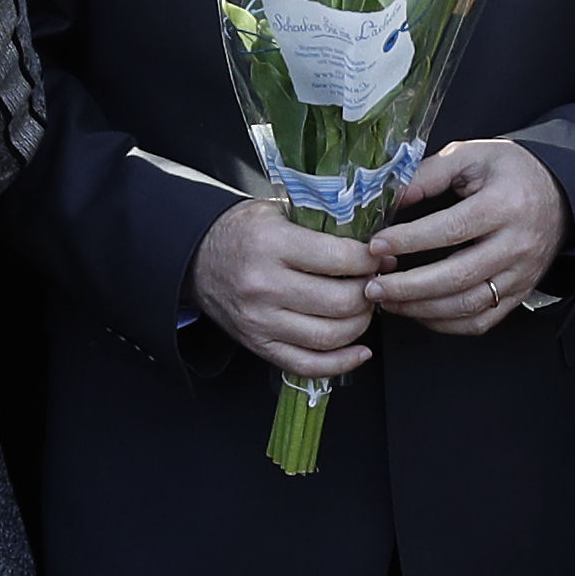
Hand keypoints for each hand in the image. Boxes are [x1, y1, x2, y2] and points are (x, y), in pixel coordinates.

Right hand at [188, 199, 378, 374]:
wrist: (196, 258)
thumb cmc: (243, 231)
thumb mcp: (278, 210)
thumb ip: (322, 221)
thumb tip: (376, 242)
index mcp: (272, 244)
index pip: (339, 259)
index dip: (370, 260)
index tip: (378, 257)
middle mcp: (265, 286)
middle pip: (340, 302)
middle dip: (369, 293)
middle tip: (374, 282)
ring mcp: (260, 321)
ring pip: (329, 336)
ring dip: (360, 324)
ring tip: (364, 307)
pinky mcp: (258, 346)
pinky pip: (307, 365)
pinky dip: (341, 363)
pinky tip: (360, 349)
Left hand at [361, 137, 567, 332]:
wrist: (560, 195)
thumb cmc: (509, 172)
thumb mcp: (473, 155)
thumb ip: (430, 173)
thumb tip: (392, 197)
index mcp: (506, 204)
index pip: (452, 230)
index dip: (410, 241)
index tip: (376, 246)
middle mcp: (517, 245)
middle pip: (458, 277)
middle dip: (409, 287)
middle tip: (372, 287)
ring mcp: (521, 275)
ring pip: (468, 305)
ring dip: (421, 308)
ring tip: (387, 300)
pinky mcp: (519, 294)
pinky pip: (481, 321)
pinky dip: (445, 323)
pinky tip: (418, 311)